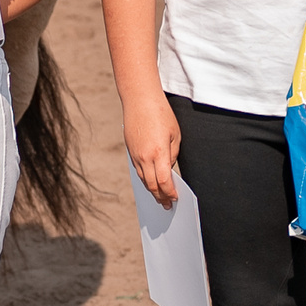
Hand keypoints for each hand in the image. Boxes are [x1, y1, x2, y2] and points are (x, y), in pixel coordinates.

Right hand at [123, 92, 180, 206]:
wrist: (139, 100)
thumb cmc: (160, 114)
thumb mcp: (175, 135)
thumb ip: (172, 154)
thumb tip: (168, 168)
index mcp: (159, 153)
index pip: (164, 182)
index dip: (169, 193)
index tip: (175, 198)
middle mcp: (144, 157)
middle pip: (152, 185)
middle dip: (160, 197)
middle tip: (167, 205)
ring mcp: (135, 155)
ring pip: (143, 179)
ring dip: (152, 190)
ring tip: (159, 197)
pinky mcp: (130, 150)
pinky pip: (138, 170)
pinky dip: (145, 179)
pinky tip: (150, 182)